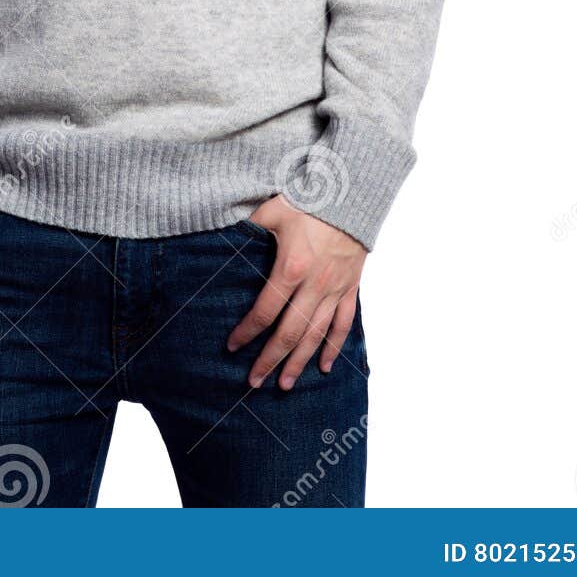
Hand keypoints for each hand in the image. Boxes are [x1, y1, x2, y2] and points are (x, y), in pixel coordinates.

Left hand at [226, 196, 367, 389]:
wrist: (352, 192)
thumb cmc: (308, 199)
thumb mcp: (272, 211)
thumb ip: (249, 229)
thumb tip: (225, 239)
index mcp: (291, 268)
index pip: (265, 311)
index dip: (247, 332)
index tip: (233, 347)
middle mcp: (314, 285)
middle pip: (289, 333)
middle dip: (270, 360)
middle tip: (254, 382)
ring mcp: (334, 289)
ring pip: (316, 335)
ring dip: (299, 362)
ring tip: (285, 384)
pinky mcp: (350, 287)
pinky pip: (343, 324)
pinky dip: (334, 347)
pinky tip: (324, 366)